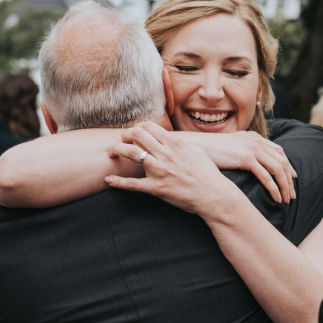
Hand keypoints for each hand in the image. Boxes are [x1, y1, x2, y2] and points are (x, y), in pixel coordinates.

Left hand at [105, 122, 242, 217]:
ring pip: (130, 153)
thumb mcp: (197, 152)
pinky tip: (108, 180)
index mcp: (175, 144)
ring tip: (112, 153)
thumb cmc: (208, 174)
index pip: (148, 126)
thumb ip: (180, 144)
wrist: (214, 196)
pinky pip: (133, 184)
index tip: (135, 133)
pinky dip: (118, 182)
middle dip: (124, 135)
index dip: (137, 127)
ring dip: (116, 150)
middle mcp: (165, 154)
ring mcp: (159, 171)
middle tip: (120, 141)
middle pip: (136, 135)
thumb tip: (169, 139)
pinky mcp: (157, 188)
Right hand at [172, 130, 295, 203]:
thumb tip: (250, 163)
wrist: (195, 146)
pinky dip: (274, 188)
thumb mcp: (231, 148)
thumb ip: (243, 152)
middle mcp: (256, 141)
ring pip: (278, 169)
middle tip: (292, 195)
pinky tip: (276, 198)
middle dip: (289, 180)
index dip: (288, 166)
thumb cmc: (210, 151)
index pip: (279, 151)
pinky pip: (266, 176)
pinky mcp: (246, 158)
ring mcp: (252, 148)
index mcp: (254, 137)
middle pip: (282, 161)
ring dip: (284, 186)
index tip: (293, 179)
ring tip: (285, 200)